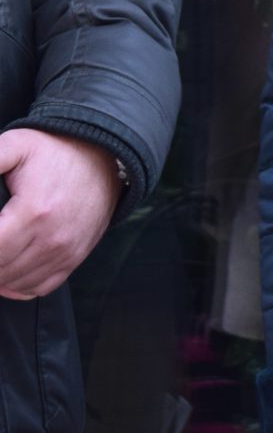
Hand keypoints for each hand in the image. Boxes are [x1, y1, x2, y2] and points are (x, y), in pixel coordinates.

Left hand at [0, 129, 120, 299]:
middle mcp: (52, 237)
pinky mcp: (75, 256)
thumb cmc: (56, 151)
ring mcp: (66, 250)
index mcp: (33, 212)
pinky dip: (18, 286)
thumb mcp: (17, 144)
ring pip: (15, 283)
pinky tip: (9, 271)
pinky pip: (39, 287)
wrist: (102, 156)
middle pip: (0, 270)